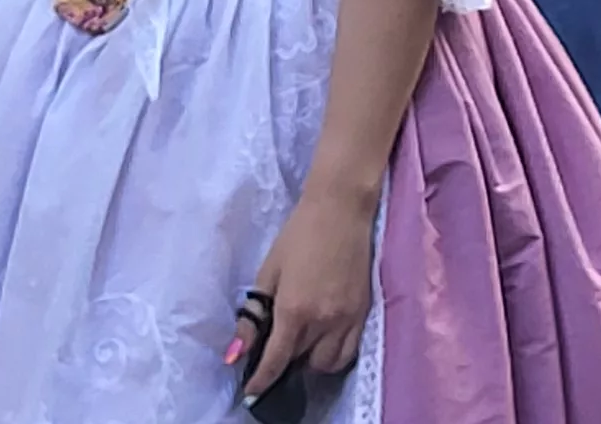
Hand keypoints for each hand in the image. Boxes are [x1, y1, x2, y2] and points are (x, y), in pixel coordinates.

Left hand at [237, 183, 378, 396]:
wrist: (341, 209)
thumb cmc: (298, 234)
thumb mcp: (268, 271)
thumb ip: (254, 316)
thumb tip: (235, 352)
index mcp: (295, 309)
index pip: (276, 360)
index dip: (262, 380)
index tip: (252, 391)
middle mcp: (324, 320)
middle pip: (302, 362)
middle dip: (286, 362)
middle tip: (276, 349)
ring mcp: (348, 319)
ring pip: (329, 364)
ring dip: (312, 361)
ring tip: (302, 345)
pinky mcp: (364, 312)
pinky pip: (350, 351)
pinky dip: (334, 354)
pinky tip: (324, 339)